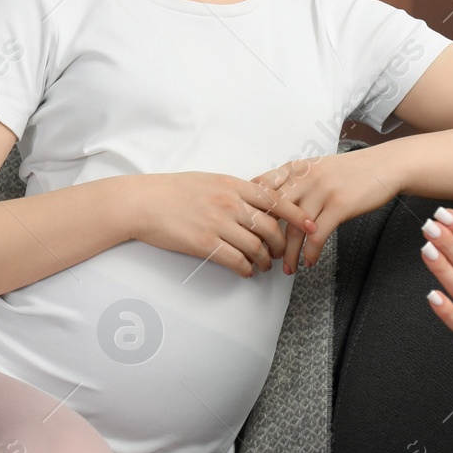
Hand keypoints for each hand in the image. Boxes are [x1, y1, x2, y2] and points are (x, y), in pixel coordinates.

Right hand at [133, 171, 317, 278]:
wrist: (143, 202)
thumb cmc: (173, 190)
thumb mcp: (210, 180)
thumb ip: (235, 190)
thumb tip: (257, 200)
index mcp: (233, 185)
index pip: (276, 198)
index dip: (297, 214)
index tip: (310, 224)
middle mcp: (229, 203)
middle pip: (271, 227)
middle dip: (282, 243)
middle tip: (283, 252)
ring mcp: (217, 224)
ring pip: (256, 246)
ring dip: (265, 260)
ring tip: (265, 265)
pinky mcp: (204, 244)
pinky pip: (236, 260)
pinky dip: (246, 268)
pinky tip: (247, 271)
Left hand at [249, 148, 403, 274]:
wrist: (384, 166)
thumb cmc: (350, 171)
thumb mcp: (317, 168)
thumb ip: (294, 182)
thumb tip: (272, 204)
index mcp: (295, 168)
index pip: (262, 190)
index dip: (253, 213)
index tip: (250, 233)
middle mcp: (305, 177)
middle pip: (274, 212)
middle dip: (267, 238)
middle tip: (265, 256)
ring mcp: (322, 191)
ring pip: (295, 229)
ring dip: (289, 253)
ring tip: (287, 268)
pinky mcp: (339, 205)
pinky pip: (317, 235)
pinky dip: (311, 253)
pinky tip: (309, 261)